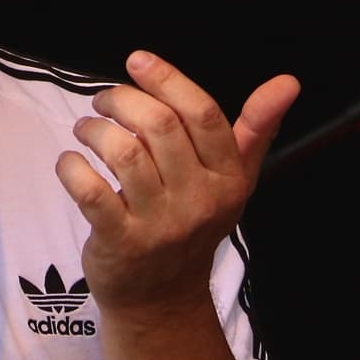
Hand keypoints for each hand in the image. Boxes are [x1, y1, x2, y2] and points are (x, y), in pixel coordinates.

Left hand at [55, 50, 298, 316]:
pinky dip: (72, 167)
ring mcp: (159, 224)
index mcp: (227, 178)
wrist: (162, 298)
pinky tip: (71, 162)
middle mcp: (198, 200)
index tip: (138, 61)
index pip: (204, 114)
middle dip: (123, 99)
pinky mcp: (120, 242)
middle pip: (160, 125)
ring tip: (87, 130)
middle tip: (104, 102)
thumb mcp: (233, 181)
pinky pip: (90, 191)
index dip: (168, 80)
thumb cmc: (194, 226)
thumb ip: (256, 129)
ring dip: (94, 129)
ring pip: (123, 153)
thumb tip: (288, 82)